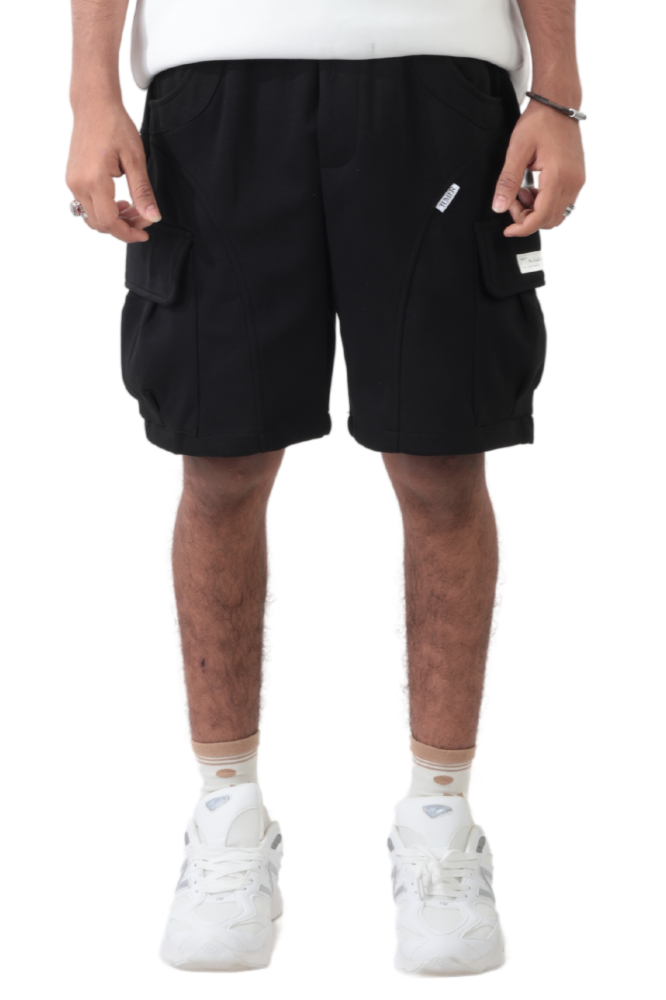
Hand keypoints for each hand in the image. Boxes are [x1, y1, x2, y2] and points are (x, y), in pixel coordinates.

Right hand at [66, 101, 160, 242]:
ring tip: (133, 208)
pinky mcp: (73, 179)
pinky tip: (119, 201)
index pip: (109, 222)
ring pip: (92, 218)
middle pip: (100, 224)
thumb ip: (142, 192)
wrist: (93, 105)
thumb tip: (153, 217)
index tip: (145, 232)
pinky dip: (104, 210)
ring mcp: (72, 182)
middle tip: (143, 217)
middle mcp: (78, 184)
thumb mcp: (135, 159)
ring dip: (114, 220)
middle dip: (124, 227)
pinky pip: (87, 206)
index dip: (128, 232)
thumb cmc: (115, 125)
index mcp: (94, 180)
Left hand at [491, 101, 584, 236]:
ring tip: (522, 191)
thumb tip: (499, 207)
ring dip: (537, 212)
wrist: (558, 104)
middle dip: (528, 218)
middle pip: (550, 220)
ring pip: (557, 214)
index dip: (523, 228)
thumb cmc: (539, 122)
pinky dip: (546, 204)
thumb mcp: (517, 150)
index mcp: (558, 176)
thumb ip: (508, 181)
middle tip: (512, 200)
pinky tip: (533, 189)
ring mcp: (578, 180)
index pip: (541, 216)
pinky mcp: (577, 178)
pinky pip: (562, 203)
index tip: (508, 229)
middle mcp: (573, 181)